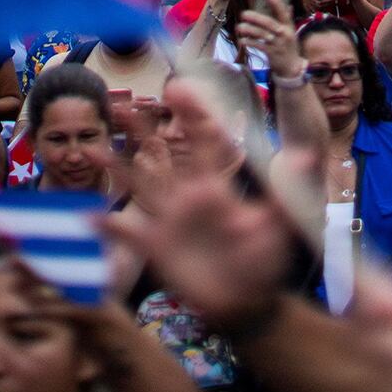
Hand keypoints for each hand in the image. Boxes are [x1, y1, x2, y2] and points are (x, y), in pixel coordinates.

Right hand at [108, 80, 302, 326]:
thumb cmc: (264, 261)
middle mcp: (188, 198)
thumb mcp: (279, 224)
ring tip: (92, 148)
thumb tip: (305, 156)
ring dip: (116, 167)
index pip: (203, 142)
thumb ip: (286, 190)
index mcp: (215, 187)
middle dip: (143, 130)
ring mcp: (169, 221)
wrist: (248, 302)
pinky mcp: (157, 248)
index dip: (192, 116)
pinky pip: (128, 233)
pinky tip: (87, 216)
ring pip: (139, 185)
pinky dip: (107, 226)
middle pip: (162, 155)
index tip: (178, 89)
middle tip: (121, 104)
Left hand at [238, 0, 299, 74]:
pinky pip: (259, 46)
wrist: (292, 66)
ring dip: (249, 30)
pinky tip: (242, 40)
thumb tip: (289, 5)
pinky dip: (250, 42)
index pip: (284, 14)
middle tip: (244, 14)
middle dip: (256, 17)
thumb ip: (288, 19)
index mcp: (289, 27)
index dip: (278, 4)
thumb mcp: (291, 32)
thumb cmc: (289, 46)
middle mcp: (284, 34)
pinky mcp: (272, 53)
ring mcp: (278, 44)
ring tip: (239, 27)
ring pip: (262, 35)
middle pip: (269, 23)